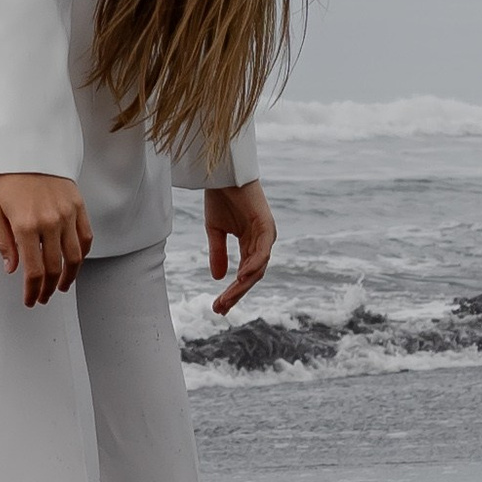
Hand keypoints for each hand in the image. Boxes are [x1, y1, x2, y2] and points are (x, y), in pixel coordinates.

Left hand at [0, 173, 91, 307]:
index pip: (33, 271)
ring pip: (75, 257)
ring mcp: (67, 215)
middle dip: (48, 288)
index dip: (33, 290)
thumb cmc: (8, 177)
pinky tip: (75, 262)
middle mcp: (49, 222)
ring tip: (61, 285)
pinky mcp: (78, 206)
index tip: (31, 299)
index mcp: (25, 225)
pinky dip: (83, 254)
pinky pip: (86, 237)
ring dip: (69, 277)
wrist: (26, 147)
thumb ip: (4, 242)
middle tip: (43, 296)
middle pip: (54, 268)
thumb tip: (11, 267)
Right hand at [204, 179, 274, 315]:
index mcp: (251, 244)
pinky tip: (242, 277)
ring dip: (243, 285)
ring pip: (258, 267)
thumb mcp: (215, 231)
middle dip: (236, 293)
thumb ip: (219, 253)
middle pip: (252, 276)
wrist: (223, 173)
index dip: (233, 292)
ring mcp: (266, 234)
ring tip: (228, 299)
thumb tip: (219, 278)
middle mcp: (262, 242)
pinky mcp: (266, 225)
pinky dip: (254, 265)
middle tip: (220, 308)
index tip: (218, 307)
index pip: (244, 274)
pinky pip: (262, 251)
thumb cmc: (221, 197)